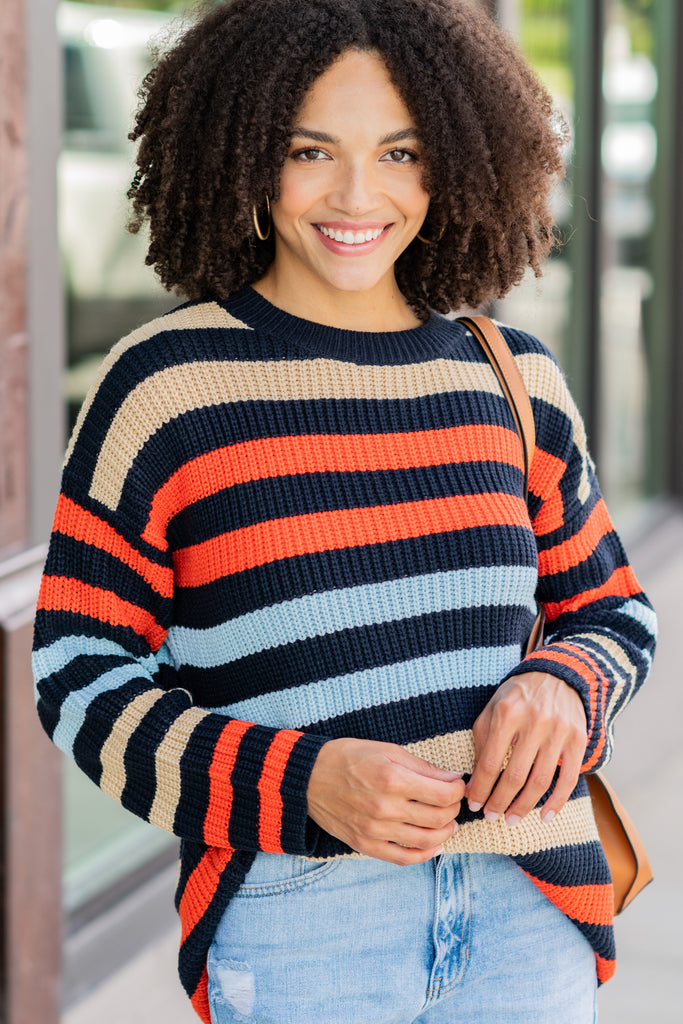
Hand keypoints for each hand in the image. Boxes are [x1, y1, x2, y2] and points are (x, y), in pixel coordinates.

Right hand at [307, 737, 464, 864]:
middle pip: (439, 818)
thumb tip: (451, 778)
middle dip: (454, 809)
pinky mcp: (365, 845)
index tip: (457, 785)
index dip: (458, 790)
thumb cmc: (348, 757)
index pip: (443, 794)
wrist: (309, 777)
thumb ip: (421, 766)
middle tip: (453, 802)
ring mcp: (375, 830)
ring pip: (426, 840)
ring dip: (445, 832)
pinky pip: (403, 858)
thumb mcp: (386, 750)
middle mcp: (385, 808)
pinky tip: (434, 845)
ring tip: (447, 823)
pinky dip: (425, 854)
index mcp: (392, 779)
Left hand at [467, 672, 587, 825]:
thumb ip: (481, 741)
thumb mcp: (492, 709)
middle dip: (500, 802)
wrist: (557, 676)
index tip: (473, 804)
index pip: (490, 762)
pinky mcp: (578, 740)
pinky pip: (568, 778)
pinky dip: (557, 802)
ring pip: (540, 781)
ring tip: (511, 819)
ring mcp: (559, 731)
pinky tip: (545, 816)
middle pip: (515, 776)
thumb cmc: (517, 696)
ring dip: (524, 807)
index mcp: (507, 713)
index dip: (480, 788)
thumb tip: (474, 782)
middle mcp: (535, 722)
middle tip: (490, 816)